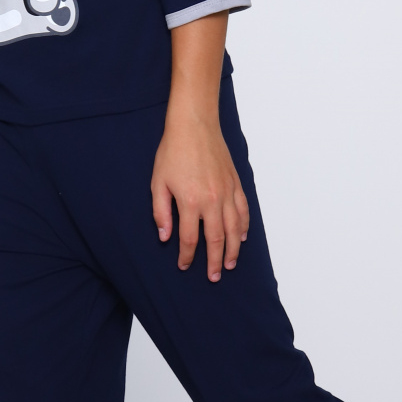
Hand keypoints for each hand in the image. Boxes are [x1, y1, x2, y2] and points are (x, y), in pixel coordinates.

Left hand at [151, 112, 249, 281]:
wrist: (194, 125)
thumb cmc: (173, 151)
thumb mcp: (158, 182)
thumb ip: (161, 212)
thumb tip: (165, 236)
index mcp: (190, 201)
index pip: (189, 239)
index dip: (187, 256)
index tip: (183, 265)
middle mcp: (212, 200)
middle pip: (215, 239)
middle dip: (214, 261)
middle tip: (213, 276)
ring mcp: (227, 192)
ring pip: (233, 229)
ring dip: (232, 250)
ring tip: (229, 264)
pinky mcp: (236, 184)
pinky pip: (243, 211)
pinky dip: (243, 227)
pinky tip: (241, 238)